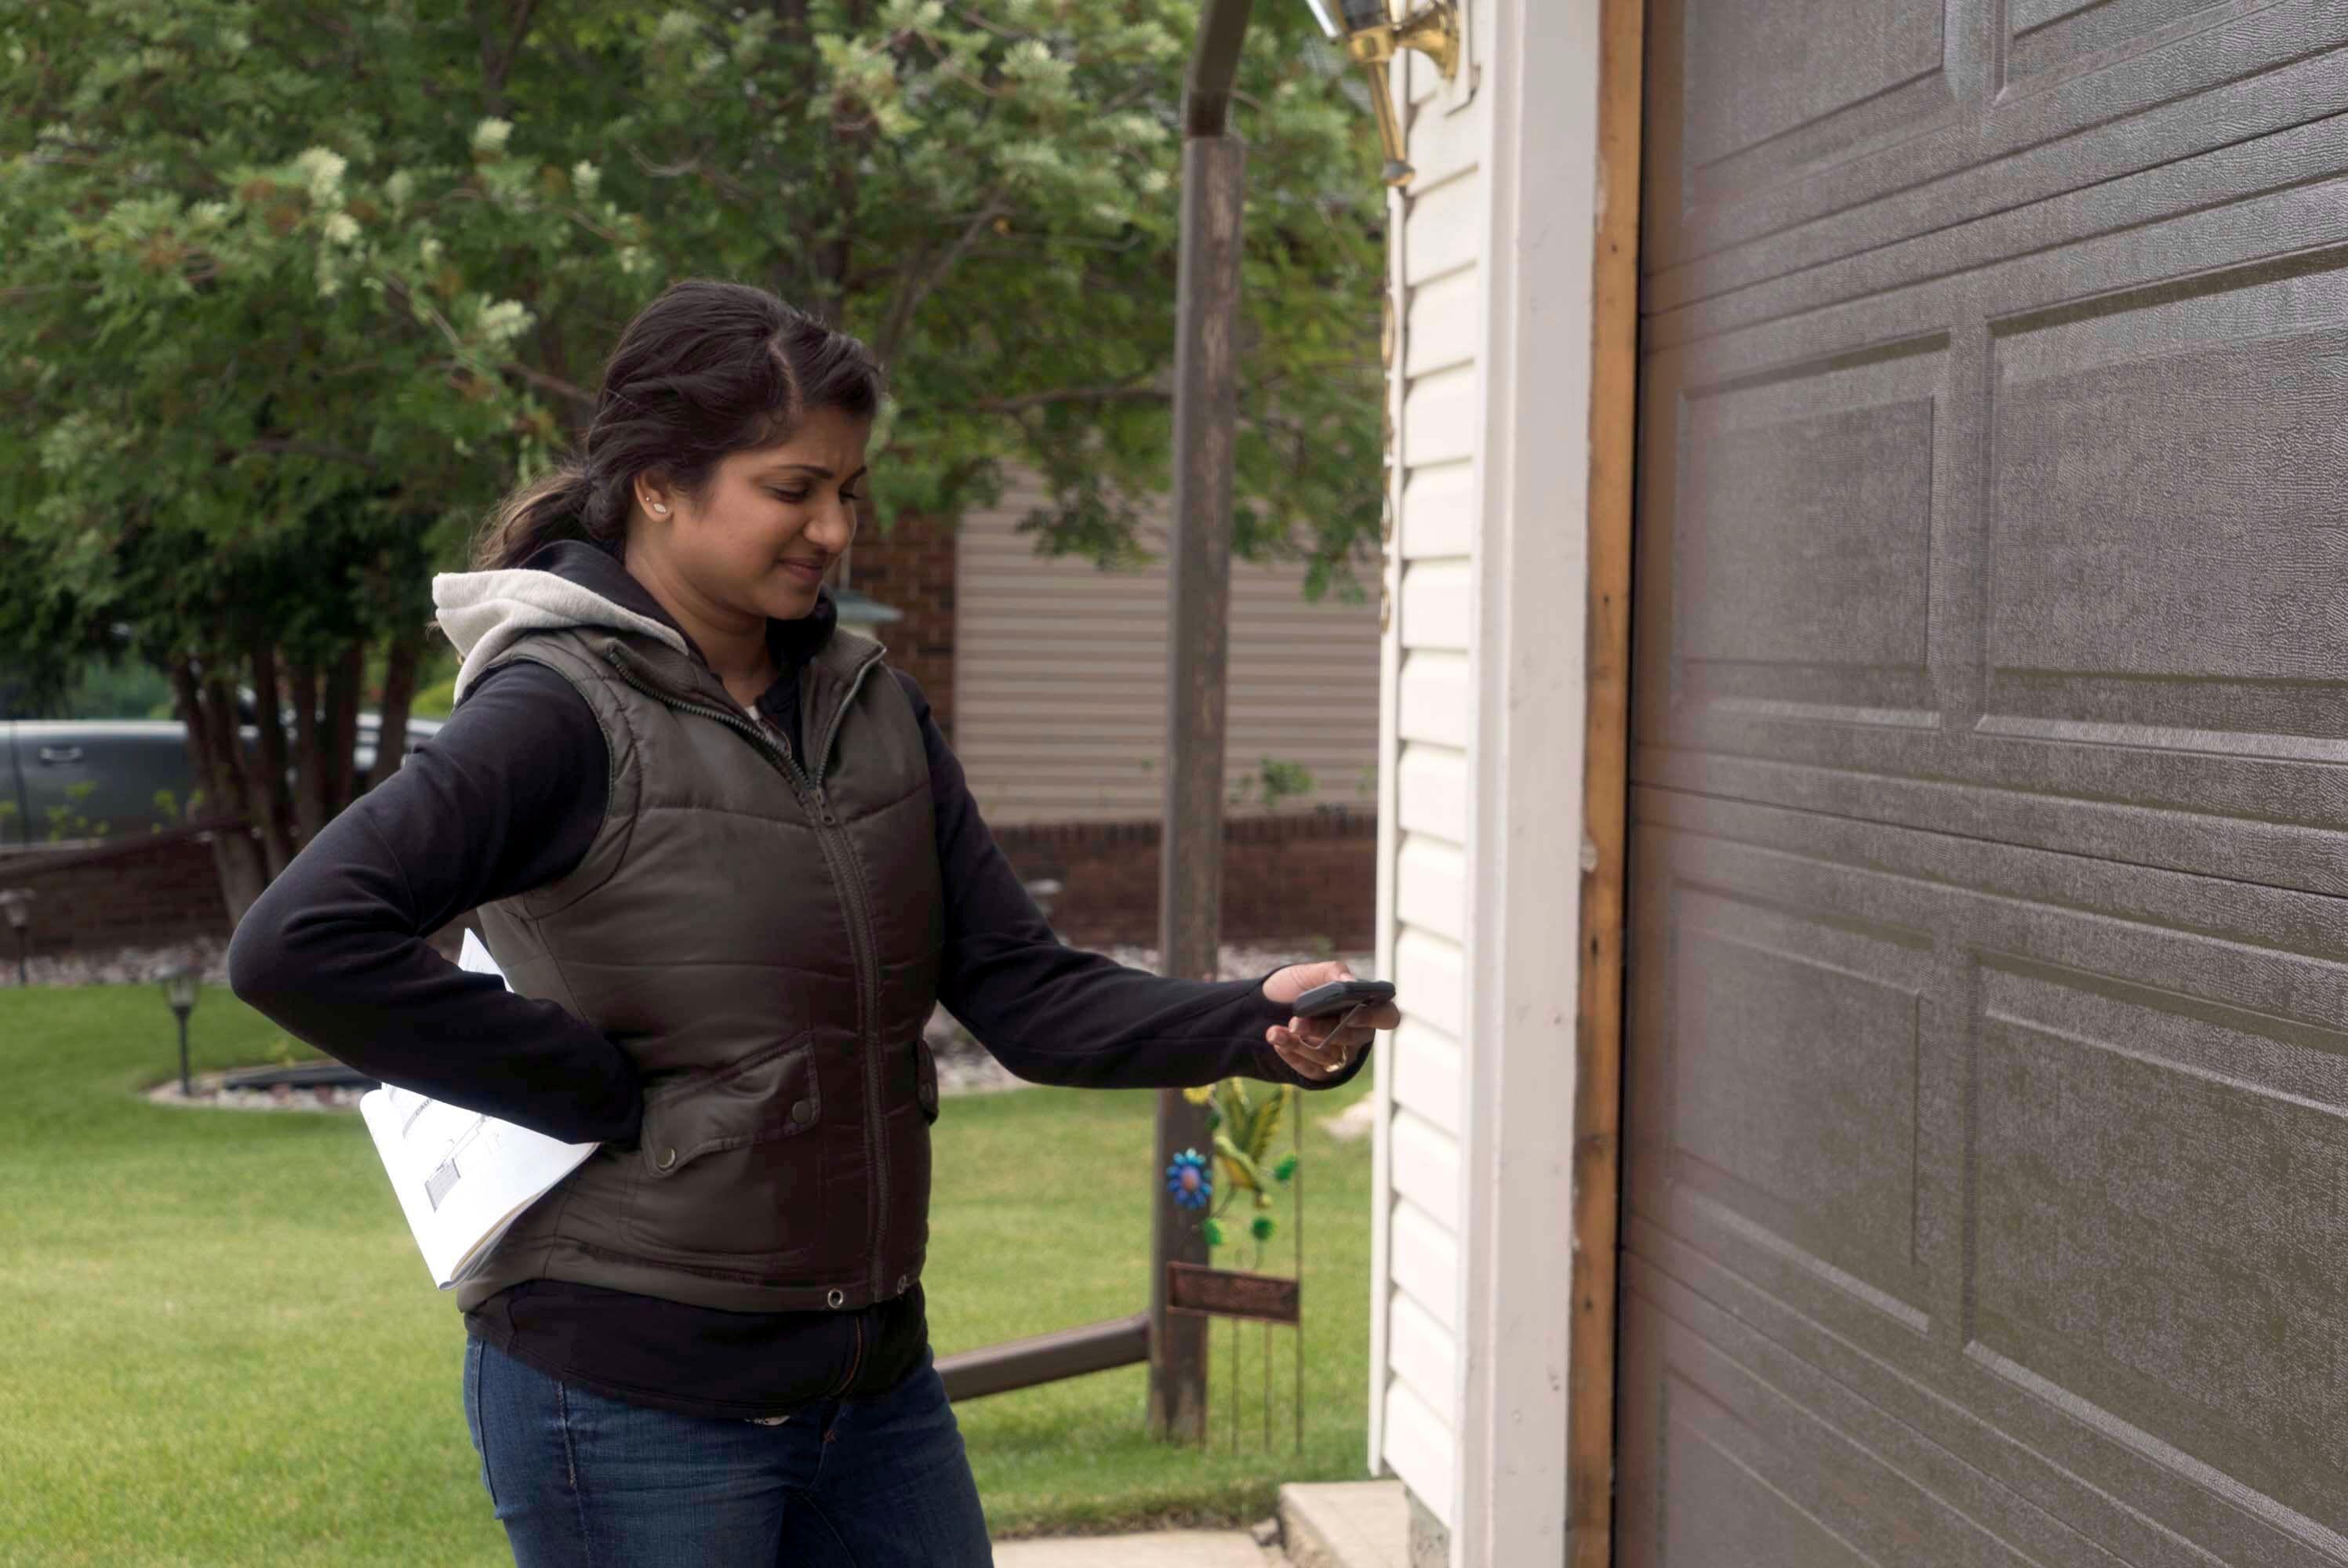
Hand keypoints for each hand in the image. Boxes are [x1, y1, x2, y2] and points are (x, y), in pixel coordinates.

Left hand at [1261, 961, 1400, 1081]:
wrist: (1265, 1005)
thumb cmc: (1298, 987)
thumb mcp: (1310, 973)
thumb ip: (1332, 972)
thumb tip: (1350, 982)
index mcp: (1364, 1007)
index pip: (1387, 1017)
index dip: (1373, 1017)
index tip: (1351, 1012)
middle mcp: (1357, 1034)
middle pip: (1351, 1038)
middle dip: (1322, 1030)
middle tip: (1297, 1022)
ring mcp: (1339, 1054)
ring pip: (1328, 1055)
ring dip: (1299, 1043)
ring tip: (1274, 1031)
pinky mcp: (1320, 1071)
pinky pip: (1311, 1069)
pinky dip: (1291, 1054)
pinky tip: (1276, 1039)